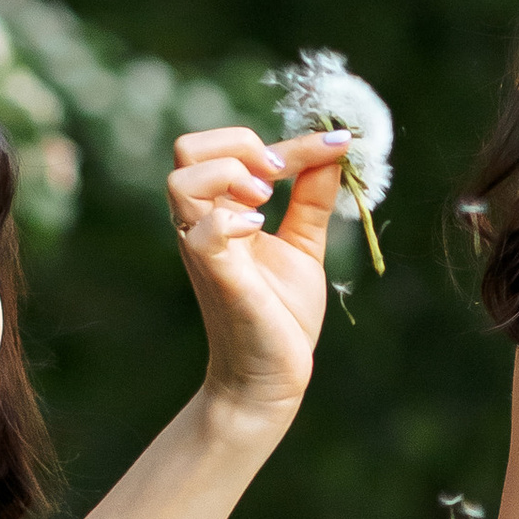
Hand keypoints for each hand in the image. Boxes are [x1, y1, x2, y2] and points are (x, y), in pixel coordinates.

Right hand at [166, 125, 351, 427]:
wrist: (272, 377)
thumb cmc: (281, 316)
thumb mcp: (303, 245)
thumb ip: (311, 198)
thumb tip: (332, 151)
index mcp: (223, 212)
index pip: (235, 150)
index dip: (292, 141)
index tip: (337, 144)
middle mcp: (205, 225)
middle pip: (188, 150)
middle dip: (238, 145)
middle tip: (278, 176)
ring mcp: (205, 251)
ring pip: (181, 180)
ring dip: (230, 174)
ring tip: (267, 201)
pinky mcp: (217, 278)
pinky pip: (202, 234)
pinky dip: (231, 220)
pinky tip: (260, 229)